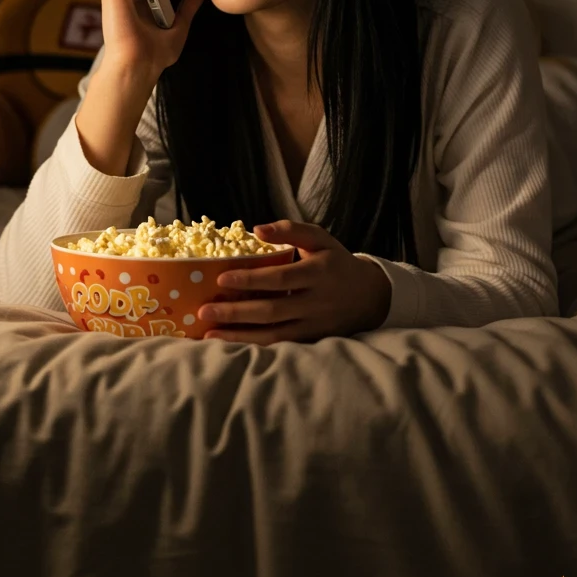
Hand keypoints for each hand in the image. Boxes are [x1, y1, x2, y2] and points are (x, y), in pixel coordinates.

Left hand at [197, 219, 391, 344]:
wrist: (370, 296)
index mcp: (317, 273)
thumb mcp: (320, 238)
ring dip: (240, 336)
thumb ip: (291, 230)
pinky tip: (232, 343)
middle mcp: (316, 302)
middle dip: (237, 313)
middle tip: (206, 310)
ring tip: (210, 334)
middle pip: (272, 311)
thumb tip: (257, 229)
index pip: (280, 278)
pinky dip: (255, 346)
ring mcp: (314, 325)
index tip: (222, 278)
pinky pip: (280, 346)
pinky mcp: (311, 340)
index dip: (251, 279)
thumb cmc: (336, 262)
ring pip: (274, 335)